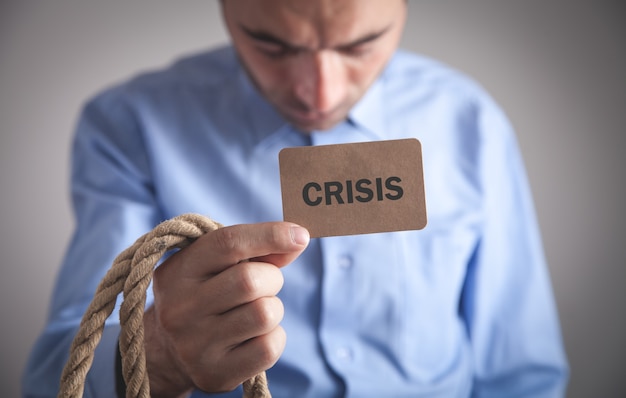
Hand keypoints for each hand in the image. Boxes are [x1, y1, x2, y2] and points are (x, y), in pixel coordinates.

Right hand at [144, 222, 309, 396]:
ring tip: (255, 311)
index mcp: (178, 271)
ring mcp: (195, 345)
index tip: (301, 236)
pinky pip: (270, 347)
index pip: (228, 243)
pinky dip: (274, 336)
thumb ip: (256, 249)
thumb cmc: (204, 295)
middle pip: (251, 280)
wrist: (167, 353)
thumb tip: (298, 240)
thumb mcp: (215, 265)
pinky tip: (254, 336)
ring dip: (273, 308)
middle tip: (265, 284)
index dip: (270, 235)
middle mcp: (181, 308)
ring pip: (265, 313)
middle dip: (272, 278)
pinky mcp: (215, 374)